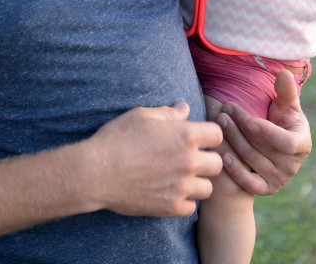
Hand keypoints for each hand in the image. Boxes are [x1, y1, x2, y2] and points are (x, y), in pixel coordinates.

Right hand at [86, 102, 222, 216]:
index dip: (209, 134)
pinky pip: (191, 207)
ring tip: (181, 176)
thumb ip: (169, 113)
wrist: (97, 172)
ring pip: (208, 188)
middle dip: (207, 159)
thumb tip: (185, 108)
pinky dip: (185, 201)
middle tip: (190, 158)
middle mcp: (189, 162)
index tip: (198, 137)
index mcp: (185, 135)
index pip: (218, 135)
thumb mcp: (142, 115)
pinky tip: (171, 192)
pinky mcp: (170, 207)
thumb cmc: (118, 138)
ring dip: (198, 182)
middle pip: (218, 164)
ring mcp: (181, 187)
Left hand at [216, 71, 311, 195]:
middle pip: (262, 149)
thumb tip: (284, 74)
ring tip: (219, 121)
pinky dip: (235, 171)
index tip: (249, 121)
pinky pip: (249, 184)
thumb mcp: (286, 105)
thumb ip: (286, 91)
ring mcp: (279, 179)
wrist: (273, 144)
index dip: (267, 132)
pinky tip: (222, 155)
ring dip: (233, 141)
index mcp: (301, 143)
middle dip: (241, 128)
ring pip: (251, 161)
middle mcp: (292, 165)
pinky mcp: (266, 188)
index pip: (286, 142)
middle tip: (224, 111)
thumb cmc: (281, 119)